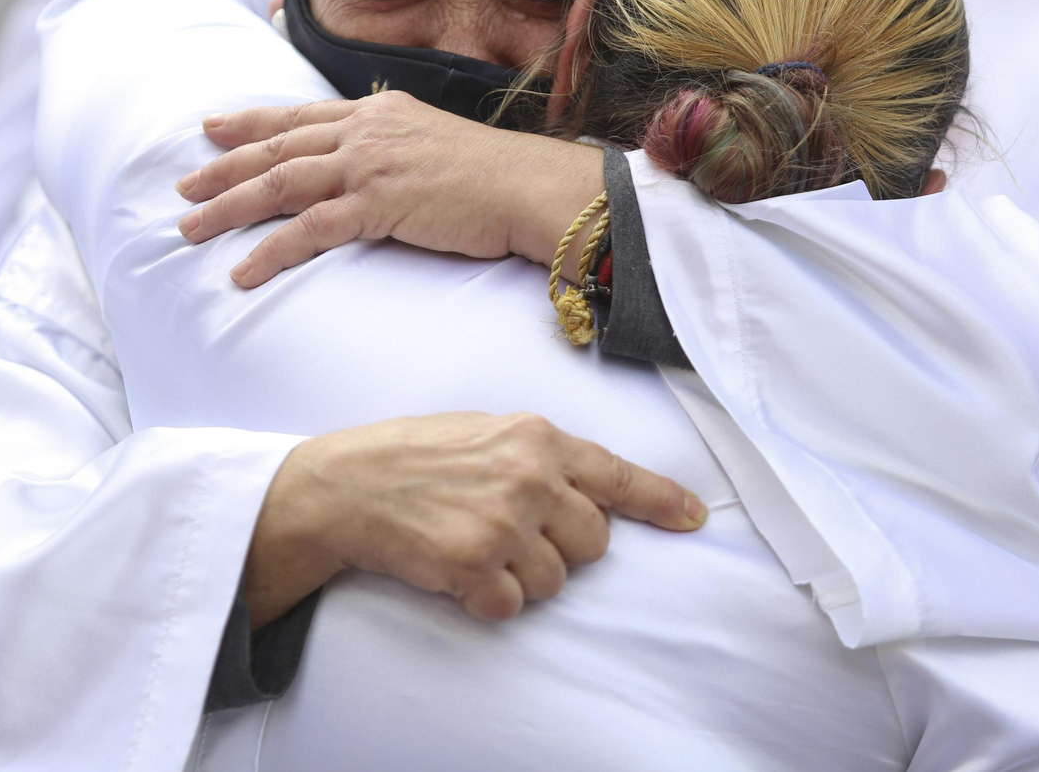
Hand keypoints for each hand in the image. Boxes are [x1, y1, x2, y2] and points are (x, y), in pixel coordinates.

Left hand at [174, 93, 604, 287]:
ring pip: (279, 183)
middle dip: (222, 168)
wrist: (530, 187)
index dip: (249, 121)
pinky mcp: (378, 204)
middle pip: (277, 147)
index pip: (300, 116)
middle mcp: (366, 131)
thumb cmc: (496, 178)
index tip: (211, 127)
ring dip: (228, 208)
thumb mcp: (436, 144)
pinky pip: (309, 230)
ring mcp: (369, 165)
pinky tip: (242, 273)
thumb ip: (396, 148)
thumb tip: (374, 167)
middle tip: (182, 188)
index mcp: (379, 112)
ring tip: (190, 230)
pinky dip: (269, 253)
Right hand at [244, 411, 707, 626]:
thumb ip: (539, 455)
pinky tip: (457, 573)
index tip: (693, 517)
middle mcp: (529, 477)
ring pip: (557, 581)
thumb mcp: (486, 432)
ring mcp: (503, 522)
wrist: (345, 485)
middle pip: (594, 542)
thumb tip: (591, 491)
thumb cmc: (413, 456)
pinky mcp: (474, 565)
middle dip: (562, 548)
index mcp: (535, 436)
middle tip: (512, 533)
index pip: (615, 474)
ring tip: (476, 547)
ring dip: (522, 577)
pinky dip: (488, 600)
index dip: (659, 500)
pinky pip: (512, 606)